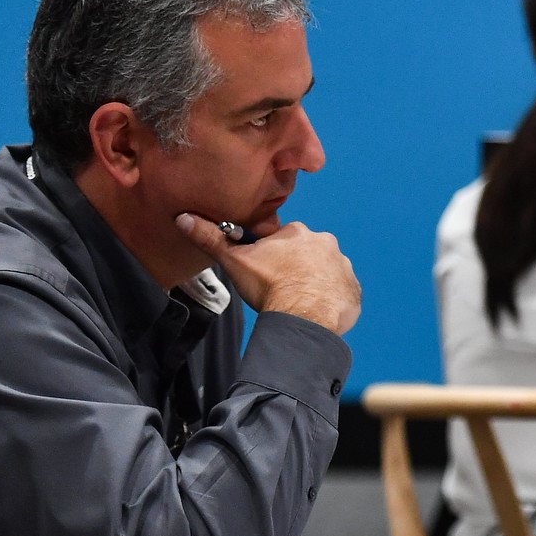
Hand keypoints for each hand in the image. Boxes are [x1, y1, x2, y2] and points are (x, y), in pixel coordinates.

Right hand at [177, 213, 361, 334]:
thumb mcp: (235, 261)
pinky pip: (340, 292)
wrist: (304, 316)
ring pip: (324, 272)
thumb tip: (183, 218)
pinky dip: (330, 300)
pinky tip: (316, 311)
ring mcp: (343, 266)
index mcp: (298, 233)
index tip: (267, 274)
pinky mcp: (353, 288)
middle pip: (306, 255)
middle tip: (281, 289)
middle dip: (295, 269)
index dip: (273, 258)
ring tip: (298, 302)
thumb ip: (211, 238)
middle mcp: (325, 243)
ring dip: (314, 284)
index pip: (284, 242)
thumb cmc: (270, 287)